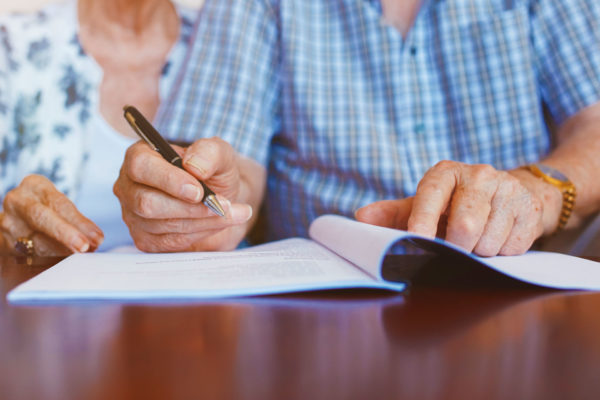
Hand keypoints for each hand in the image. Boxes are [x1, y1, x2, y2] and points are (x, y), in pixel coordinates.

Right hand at [0, 175, 103, 255]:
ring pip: (36, 241)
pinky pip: (31, 256)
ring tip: (83, 254)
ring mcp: (8, 223)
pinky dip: (52, 260)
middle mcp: (17, 201)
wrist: (20, 220)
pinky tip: (66, 261)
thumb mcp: (61, 206)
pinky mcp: (6, 244)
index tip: (97, 237)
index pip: (58, 203)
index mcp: (34, 185)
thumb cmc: (50, 210)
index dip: (79, 222)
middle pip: (42, 218)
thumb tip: (96, 239)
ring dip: (63, 251)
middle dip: (66, 234)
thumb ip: (77, 220)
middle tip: (85, 247)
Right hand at [114, 138, 263, 251]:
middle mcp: (130, 186)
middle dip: (190, 207)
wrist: (221, 199)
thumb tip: (194, 166)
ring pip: (162, 225)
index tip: (198, 191)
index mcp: (141, 156)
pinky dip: (200, 232)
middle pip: (147, 202)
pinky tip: (217, 223)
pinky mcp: (146, 240)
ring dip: (203, 220)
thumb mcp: (219, 155)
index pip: (140, 167)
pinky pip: (171, 242)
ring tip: (230, 212)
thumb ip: (209, 152)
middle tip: (223, 205)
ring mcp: (134, 216)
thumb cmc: (214, 172)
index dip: (169, 180)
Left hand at [355, 161, 562, 255]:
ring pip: (489, 241)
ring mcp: (508, 190)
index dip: (423, 220)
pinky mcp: (531, 208)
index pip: (431, 195)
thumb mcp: (424, 205)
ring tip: (477, 239)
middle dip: (457, 247)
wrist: (511, 192)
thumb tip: (360, 219)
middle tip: (454, 247)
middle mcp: (479, 175)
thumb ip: (393, 214)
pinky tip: (498, 237)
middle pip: (465, 225)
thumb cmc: (455, 203)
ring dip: (480, 252)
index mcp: (445, 173)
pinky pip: (512, 247)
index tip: (417, 239)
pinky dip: (502, 252)